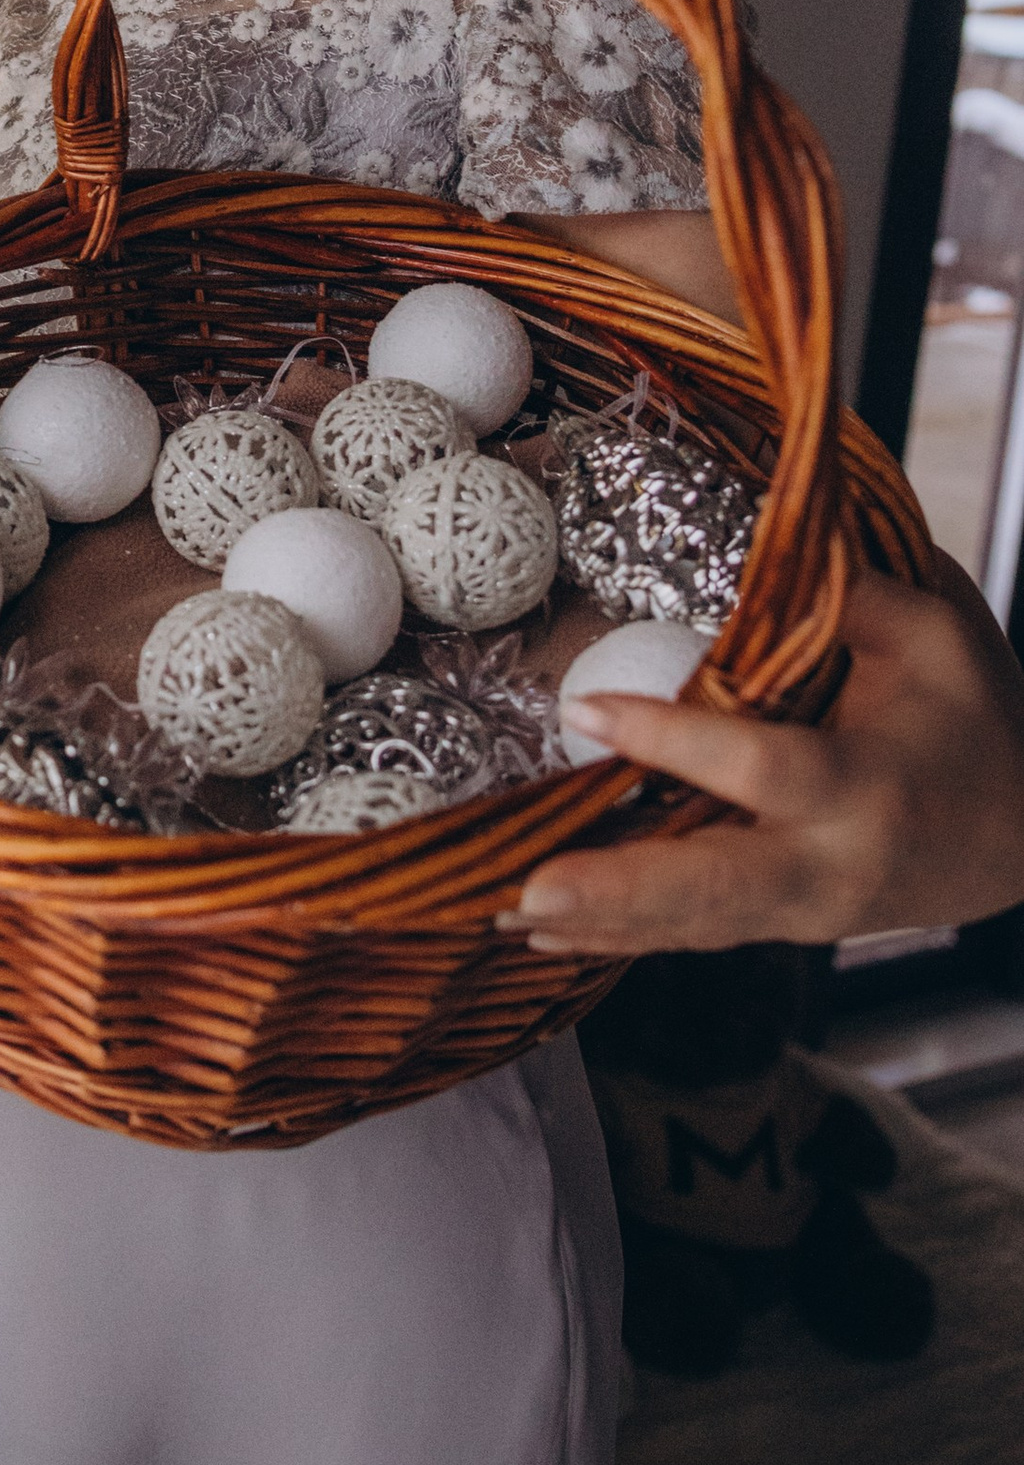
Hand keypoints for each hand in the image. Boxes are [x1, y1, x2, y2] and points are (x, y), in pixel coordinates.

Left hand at [500, 560, 1023, 953]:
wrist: (1023, 840)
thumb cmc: (973, 721)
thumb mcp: (938, 637)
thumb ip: (853, 592)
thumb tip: (764, 527)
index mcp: (869, 785)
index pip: (765, 766)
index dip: (675, 741)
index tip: (582, 708)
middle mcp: (831, 864)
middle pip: (719, 889)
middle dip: (621, 894)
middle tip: (528, 892)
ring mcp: (803, 911)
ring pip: (691, 928)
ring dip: (595, 925)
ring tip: (492, 915)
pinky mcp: (779, 926)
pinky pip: (690, 937)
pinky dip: (614, 937)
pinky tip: (533, 933)